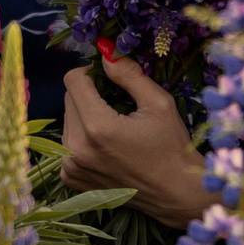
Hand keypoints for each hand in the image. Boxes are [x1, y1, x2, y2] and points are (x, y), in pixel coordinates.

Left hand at [60, 55, 211, 229]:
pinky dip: (83, 140)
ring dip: (85, 117)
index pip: (73, 80)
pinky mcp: (71, 178)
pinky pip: (67, 144)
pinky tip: (107, 148)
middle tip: (118, 106)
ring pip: (68, 121)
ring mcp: (71, 166)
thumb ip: (128, 74)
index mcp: (96, 127)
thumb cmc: (172, 147)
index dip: (91, 73)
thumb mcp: (158, 103)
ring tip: (115, 129)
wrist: (176, 193)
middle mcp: (76, 148)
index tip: (110, 79)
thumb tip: (105, 51)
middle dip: (90, 95)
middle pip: (69, 100)